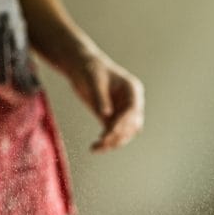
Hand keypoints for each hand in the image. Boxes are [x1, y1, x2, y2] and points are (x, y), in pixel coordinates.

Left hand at [18, 0, 143, 151]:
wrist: (81, 66)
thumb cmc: (89, 68)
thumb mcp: (93, 80)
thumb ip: (100, 97)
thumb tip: (106, 115)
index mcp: (132, 90)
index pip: (133, 111)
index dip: (123, 123)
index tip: (110, 132)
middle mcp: (131, 102)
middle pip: (132, 125)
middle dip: (118, 135)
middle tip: (101, 142)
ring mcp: (123, 112)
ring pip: (124, 133)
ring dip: (113, 142)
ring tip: (96, 148)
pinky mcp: (112, 118)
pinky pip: (113, 134)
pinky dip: (106, 142)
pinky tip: (95, 147)